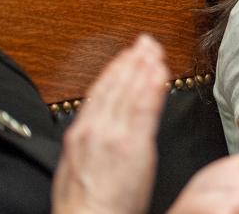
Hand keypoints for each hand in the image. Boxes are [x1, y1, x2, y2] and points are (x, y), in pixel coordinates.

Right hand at [52, 35, 167, 213]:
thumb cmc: (85, 205)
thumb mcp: (77, 166)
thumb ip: (91, 142)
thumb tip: (99, 131)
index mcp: (80, 133)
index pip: (100, 91)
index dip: (116, 69)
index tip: (127, 55)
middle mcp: (95, 128)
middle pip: (117, 85)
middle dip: (133, 60)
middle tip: (146, 41)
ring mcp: (114, 134)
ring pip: (131, 91)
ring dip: (145, 66)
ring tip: (157, 50)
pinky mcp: (133, 145)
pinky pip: (146, 109)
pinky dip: (153, 87)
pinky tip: (161, 72)